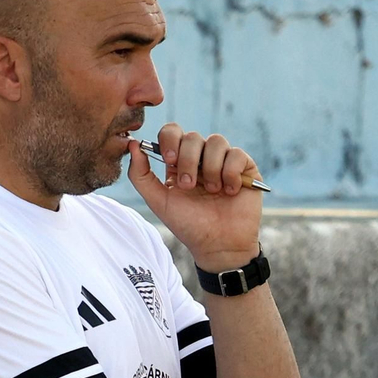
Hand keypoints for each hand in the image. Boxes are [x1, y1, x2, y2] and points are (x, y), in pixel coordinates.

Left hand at [127, 123, 262, 271]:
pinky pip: (236, 154)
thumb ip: (140, 175)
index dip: (170, 140)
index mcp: (179, 161)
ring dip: (210, 168)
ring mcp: (223, 160)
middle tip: (189, 185)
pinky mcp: (244, 167)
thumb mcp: (158, 201)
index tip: (169, 160)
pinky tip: (229, 191)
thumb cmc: (188, 225)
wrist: (218, 245)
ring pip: (216, 141)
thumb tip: (133, 144)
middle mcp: (201, 157)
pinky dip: (230, 173)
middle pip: (192, 136)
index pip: (172, 132)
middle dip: (188, 160)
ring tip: (212, 191)